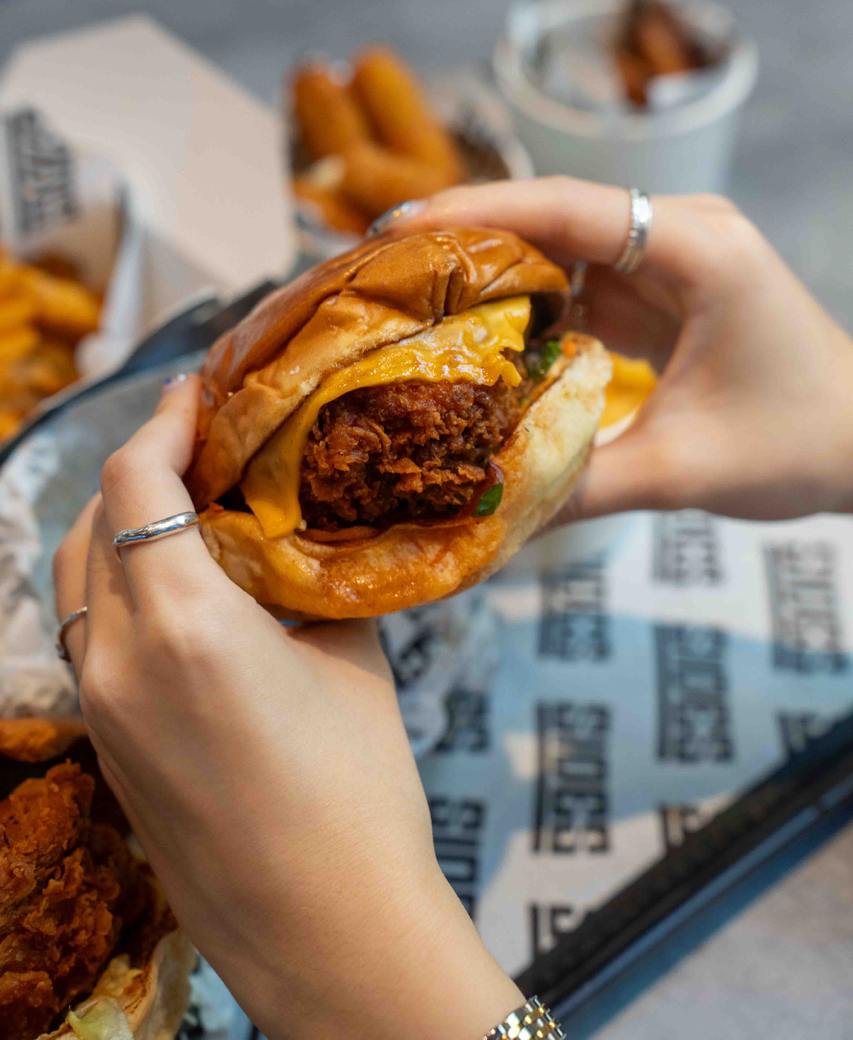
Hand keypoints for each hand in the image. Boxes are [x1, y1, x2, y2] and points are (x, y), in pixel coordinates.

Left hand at [53, 377, 520, 1039]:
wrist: (326, 929)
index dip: (163, 423)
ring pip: (76, 582)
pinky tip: (175, 589)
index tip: (196, 393)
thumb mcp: (349, 656)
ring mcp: (96, 709)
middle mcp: (116, 660)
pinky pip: (87, 637)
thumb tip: (292, 531)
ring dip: (116, 529)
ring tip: (181, 510)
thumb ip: (304, 577)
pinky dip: (116, 589)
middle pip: (90, 525)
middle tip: (200, 446)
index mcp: (183, 624)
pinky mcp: (101, 746)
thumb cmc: (359, 790)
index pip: (134, 484)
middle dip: (136, 471)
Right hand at [380, 180, 852, 520]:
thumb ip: (580, 486)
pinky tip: (470, 330)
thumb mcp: (684, 471)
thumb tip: (481, 513)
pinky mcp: (661, 287)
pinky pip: (579, 279)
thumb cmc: (800, 445)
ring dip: (489, 268)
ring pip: (560, 245)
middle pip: (554, 215)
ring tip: (406, 294)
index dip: (479, 212)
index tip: (396, 227)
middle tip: (377, 265)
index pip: (570, 210)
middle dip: (466, 236)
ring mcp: (671, 256)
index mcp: (699, 250)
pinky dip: (525, 302)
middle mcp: (682, 233)